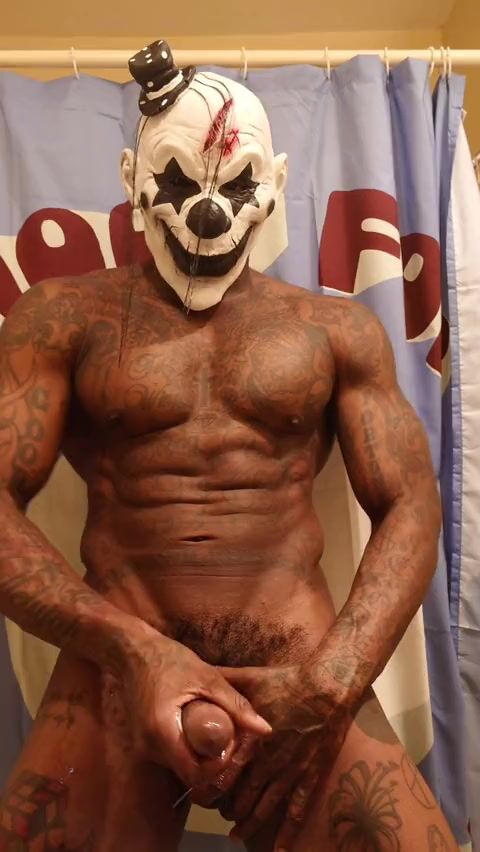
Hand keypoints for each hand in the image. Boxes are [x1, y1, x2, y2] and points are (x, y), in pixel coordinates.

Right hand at [107, 622, 270, 788]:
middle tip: (229, 739)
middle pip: (188, 772)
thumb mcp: (207, 678)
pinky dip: (186, 748)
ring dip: (198, 755)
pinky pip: (169, 755)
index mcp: (163, 733)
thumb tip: (265, 730)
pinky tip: (196, 727)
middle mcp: (149, 748)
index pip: (195, 774)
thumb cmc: (170, 660)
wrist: (132, 651)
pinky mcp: (142, 741)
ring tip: (216, 731)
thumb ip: (236, 705)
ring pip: (178, 765)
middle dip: (211, 762)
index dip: (217, 767)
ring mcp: (142, 746)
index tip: (230, 745)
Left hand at [216, 662, 353, 849]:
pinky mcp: (311, 774)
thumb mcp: (252, 677)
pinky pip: (298, 809)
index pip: (225, 772)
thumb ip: (225, 681)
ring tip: (237, 834)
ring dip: (250, 822)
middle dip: (229, 808)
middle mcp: (270, 760)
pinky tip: (281, 849)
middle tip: (217, 815)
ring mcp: (292, 770)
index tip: (200, 796)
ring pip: (267, 806)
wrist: (329, 686)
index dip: (211, 787)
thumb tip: (199, 673)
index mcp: (253, 739)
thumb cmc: (288, 681)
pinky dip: (288, 831)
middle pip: (244, 794)